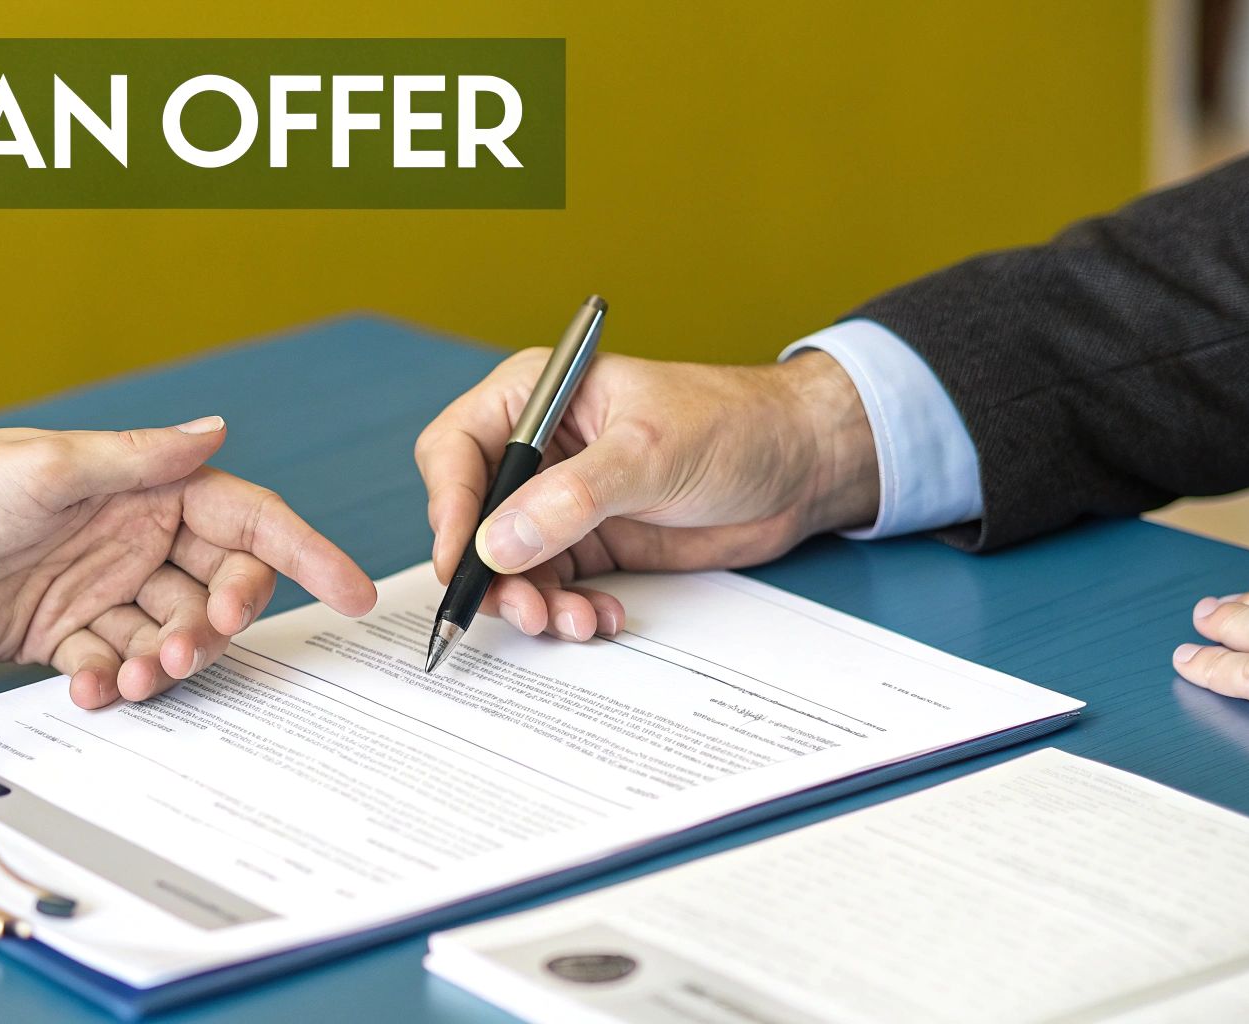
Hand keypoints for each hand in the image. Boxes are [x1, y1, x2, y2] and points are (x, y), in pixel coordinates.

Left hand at [0, 417, 376, 707]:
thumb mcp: (48, 470)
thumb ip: (140, 461)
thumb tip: (215, 430)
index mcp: (138, 484)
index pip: (243, 516)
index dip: (304, 550)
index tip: (352, 588)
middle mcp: (128, 533)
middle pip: (216, 583)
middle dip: (219, 620)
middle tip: (191, 646)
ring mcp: (98, 585)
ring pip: (169, 631)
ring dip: (165, 659)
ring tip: (133, 676)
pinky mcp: (63, 632)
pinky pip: (115, 661)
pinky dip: (111, 679)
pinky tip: (91, 685)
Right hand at [415, 348, 877, 639]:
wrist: (801, 465)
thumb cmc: (733, 425)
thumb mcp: (649, 453)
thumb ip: (572, 498)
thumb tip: (496, 542)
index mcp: (534, 397)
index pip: (457, 449)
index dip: (448, 506)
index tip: (460, 558)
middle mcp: (537, 451)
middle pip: (472, 518)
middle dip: (491, 571)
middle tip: (523, 608)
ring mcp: (560, 501)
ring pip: (509, 565)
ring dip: (531, 601)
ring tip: (568, 621)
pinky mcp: (591, 544)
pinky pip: (554, 587)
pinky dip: (567, 611)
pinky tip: (600, 617)